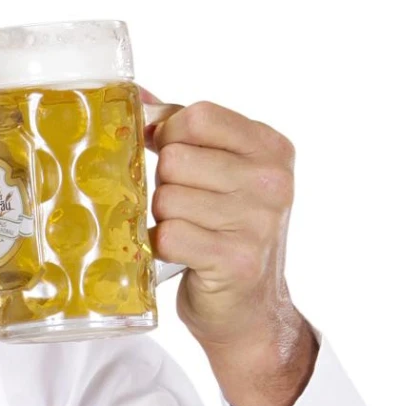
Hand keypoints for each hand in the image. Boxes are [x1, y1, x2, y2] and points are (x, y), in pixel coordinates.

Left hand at [142, 90, 316, 405]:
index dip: (166, 134)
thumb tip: (135, 94)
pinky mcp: (234, 260)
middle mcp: (271, 181)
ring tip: (188, 233)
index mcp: (271, 148)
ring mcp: (256, 221)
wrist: (251, 311)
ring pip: (167, 196)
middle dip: (165, 183)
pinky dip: (161, 247)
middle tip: (185, 208)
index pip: (196, 115)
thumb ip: (181, 128)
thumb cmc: (226, 233)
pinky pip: (168, 235)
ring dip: (163, 218)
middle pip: (175, 157)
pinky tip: (180, 255)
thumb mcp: (221, 172)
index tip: (164, 154)